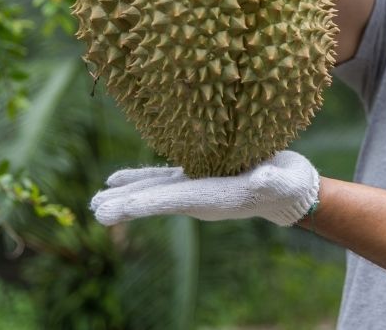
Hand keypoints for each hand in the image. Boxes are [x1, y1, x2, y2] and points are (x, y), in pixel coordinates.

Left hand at [90, 151, 318, 226]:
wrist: (290, 191)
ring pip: (154, 190)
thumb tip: (261, 179)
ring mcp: (196, 187)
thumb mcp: (283, 181)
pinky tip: (117, 178)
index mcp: (217, 197)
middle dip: (126, 205)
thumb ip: (272, 180)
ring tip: (97, 200)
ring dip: (125, 193)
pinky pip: (162, 177)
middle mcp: (200, 196)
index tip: (118, 209)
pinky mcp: (198, 175)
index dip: (145, 203)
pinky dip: (140, 177)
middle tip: (95, 211)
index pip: (174, 201)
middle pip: (156, 200)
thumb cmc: (288, 185)